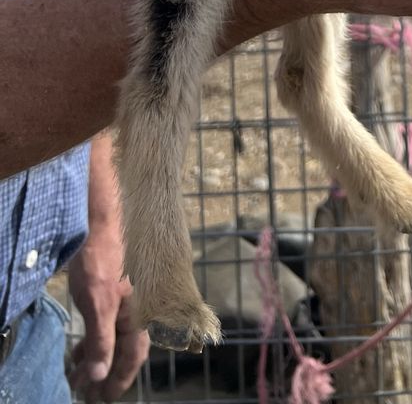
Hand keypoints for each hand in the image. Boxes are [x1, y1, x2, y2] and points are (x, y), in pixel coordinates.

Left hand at [67, 219, 149, 401]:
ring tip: (78, 369)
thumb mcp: (96, 303)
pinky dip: (99, 336)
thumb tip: (99, 374)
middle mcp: (142, 306)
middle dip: (106, 372)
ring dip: (100, 355)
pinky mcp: (121, 285)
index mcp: (142, 313)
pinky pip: (112, 320)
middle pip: (126, 349)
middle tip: (87, 391)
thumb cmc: (101, 257)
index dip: (117, 381)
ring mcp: (132, 295)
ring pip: (117, 334)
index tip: (101, 399)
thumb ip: (99, 340)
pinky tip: (83, 341)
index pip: (132, 358)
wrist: (103, 217)